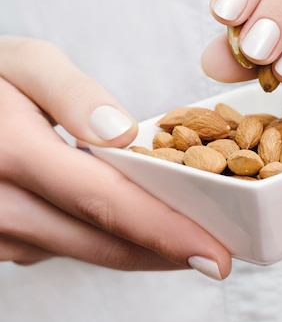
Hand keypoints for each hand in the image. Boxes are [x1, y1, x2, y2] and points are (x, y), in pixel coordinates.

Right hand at [0, 37, 230, 278]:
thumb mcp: (23, 63)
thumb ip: (71, 92)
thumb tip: (124, 134)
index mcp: (12, 153)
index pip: (103, 201)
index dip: (164, 231)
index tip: (216, 254)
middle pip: (100, 241)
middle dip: (165, 253)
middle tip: (220, 257)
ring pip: (82, 250)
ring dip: (138, 250)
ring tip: (188, 240)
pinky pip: (60, 246)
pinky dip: (102, 239)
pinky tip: (133, 227)